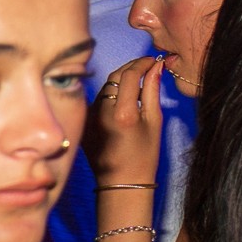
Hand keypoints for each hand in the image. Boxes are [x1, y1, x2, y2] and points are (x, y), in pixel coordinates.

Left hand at [84, 55, 164, 184]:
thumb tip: (157, 67)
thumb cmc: (143, 156)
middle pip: (116, 76)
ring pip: (106, 86)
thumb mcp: (155, 122)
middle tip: (148, 65)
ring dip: (122, 80)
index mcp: (124, 113)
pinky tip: (124, 99)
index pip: (130, 74)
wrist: (121, 181)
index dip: (143, 63)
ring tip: (139, 83)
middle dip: (132, 67)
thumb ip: (153, 91)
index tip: (154, 60)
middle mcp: (102, 111)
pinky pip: (99, 98)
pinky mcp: (85, 120)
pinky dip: (112, 93)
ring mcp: (90, 115)